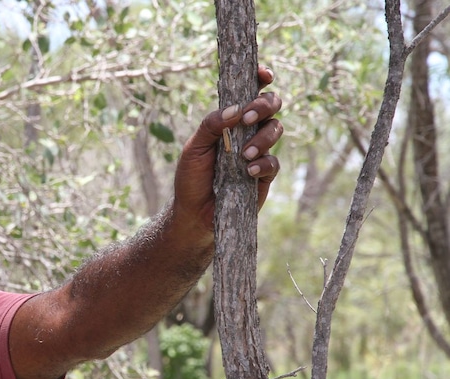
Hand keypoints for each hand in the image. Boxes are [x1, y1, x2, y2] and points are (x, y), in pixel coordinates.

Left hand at [173, 66, 283, 232]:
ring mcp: (258, 151)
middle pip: (271, 106)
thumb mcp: (193, 148)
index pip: (249, 92)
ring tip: (244, 154)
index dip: (260, 79)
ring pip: (276, 130)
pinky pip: (273, 162)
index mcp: (230, 120)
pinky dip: (262, 164)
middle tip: (249, 117)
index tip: (264, 74)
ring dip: (262, 137)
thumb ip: (211, 126)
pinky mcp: (264, 175)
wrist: (194, 213)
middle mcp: (248, 132)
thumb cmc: (192, 177)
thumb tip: (234, 109)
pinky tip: (248, 171)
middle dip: (265, 105)